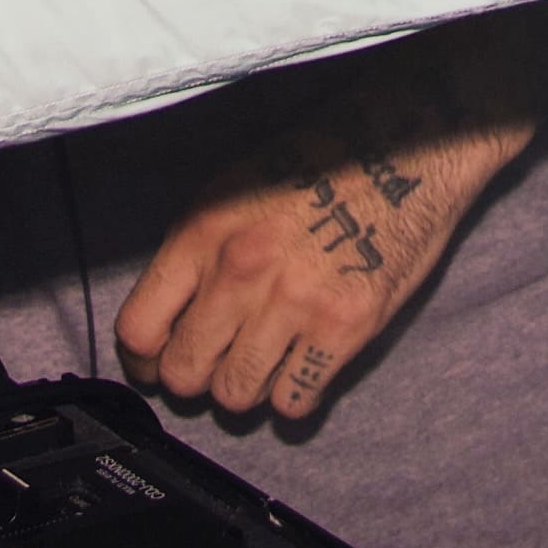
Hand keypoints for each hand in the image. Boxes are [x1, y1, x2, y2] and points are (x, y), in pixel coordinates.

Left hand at [114, 84, 535, 429]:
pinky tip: (304, 367)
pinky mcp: (344, 328)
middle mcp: (240, 271)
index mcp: (204, 231)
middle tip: (216, 366)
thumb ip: (199, 252)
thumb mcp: (235, 188)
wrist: (408, 145)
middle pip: (183, 373)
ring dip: (246, 388)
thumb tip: (171, 316)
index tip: (155, 363)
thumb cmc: (322, 160)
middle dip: (194, 379)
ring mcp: (292, 303)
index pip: (139, 328)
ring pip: (236, 396)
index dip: (142, 359)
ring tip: (265, 363)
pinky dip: (295, 396)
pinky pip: (294, 402)